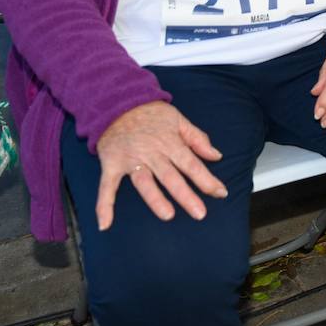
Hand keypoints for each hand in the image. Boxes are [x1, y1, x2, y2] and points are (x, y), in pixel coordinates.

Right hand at [93, 101, 225, 230]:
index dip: (207, 179)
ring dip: (155, 199)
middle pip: (170, 176)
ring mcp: (130, 160)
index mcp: (169, 142)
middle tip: (200, 213)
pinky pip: (106, 186)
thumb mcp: (178, 119)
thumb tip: (217, 156)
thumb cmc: (151, 114)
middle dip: (185, 195)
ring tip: (168, 215)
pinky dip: (104, 205)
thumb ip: (198, 138)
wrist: (117, 102)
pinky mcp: (111, 164)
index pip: (191, 164)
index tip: (221, 193)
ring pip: (144, 182)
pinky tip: (105, 224)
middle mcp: (151, 152)